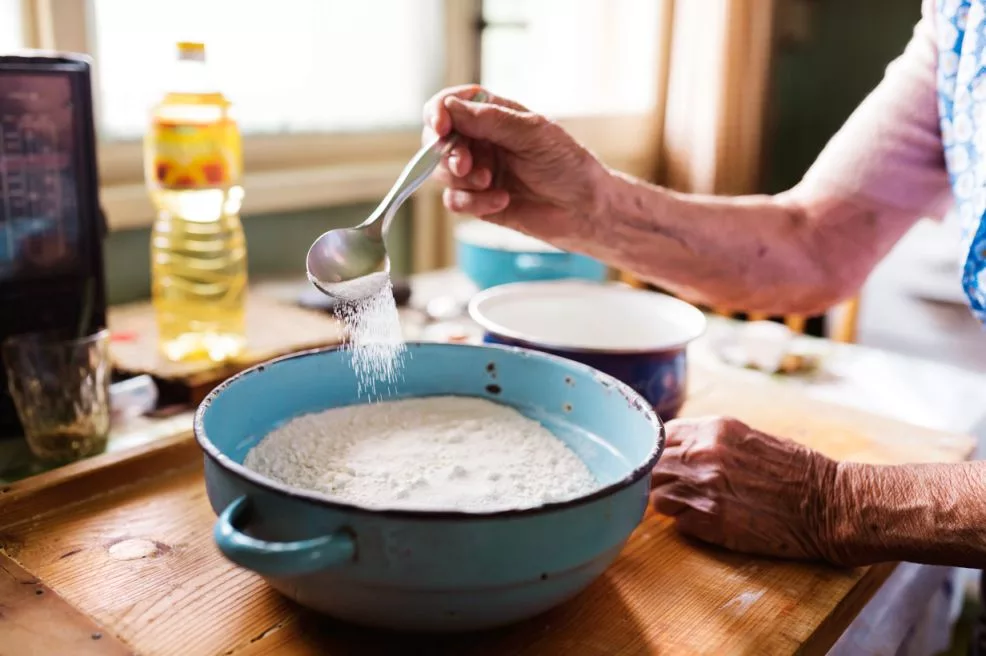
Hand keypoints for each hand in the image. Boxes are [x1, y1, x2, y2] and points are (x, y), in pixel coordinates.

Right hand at [422, 84, 607, 246]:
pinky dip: (473, 202)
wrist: (584, 209)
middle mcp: (481, 141)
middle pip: (437, 140)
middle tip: (465, 165)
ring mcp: (477, 171)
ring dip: (461, 179)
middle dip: (447, 153)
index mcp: (493, 115)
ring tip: (491, 183)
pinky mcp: (478, 201)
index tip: (440, 126)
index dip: (437, 112)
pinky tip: (502, 201)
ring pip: (441, 172)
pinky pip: (454, 201)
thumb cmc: (567, 164)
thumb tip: (449, 107)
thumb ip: (490, 120)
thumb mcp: (532, 134)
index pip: (451, 104)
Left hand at [651, 417, 839, 562]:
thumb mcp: (749, 438)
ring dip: (670, 503)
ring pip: (657, 495)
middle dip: (659, 478)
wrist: (829, 503)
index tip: (665, 461)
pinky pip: (676, 522)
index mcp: (714, 429)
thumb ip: (710, 440)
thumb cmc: (796, 471)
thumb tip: (678, 448)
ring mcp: (703, 487)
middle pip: (652, 466)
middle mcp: (703, 454)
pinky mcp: (709, 520)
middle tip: (675, 488)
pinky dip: (686, 523)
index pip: (660, 435)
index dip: (659, 451)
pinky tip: (708, 521)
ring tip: (694, 506)